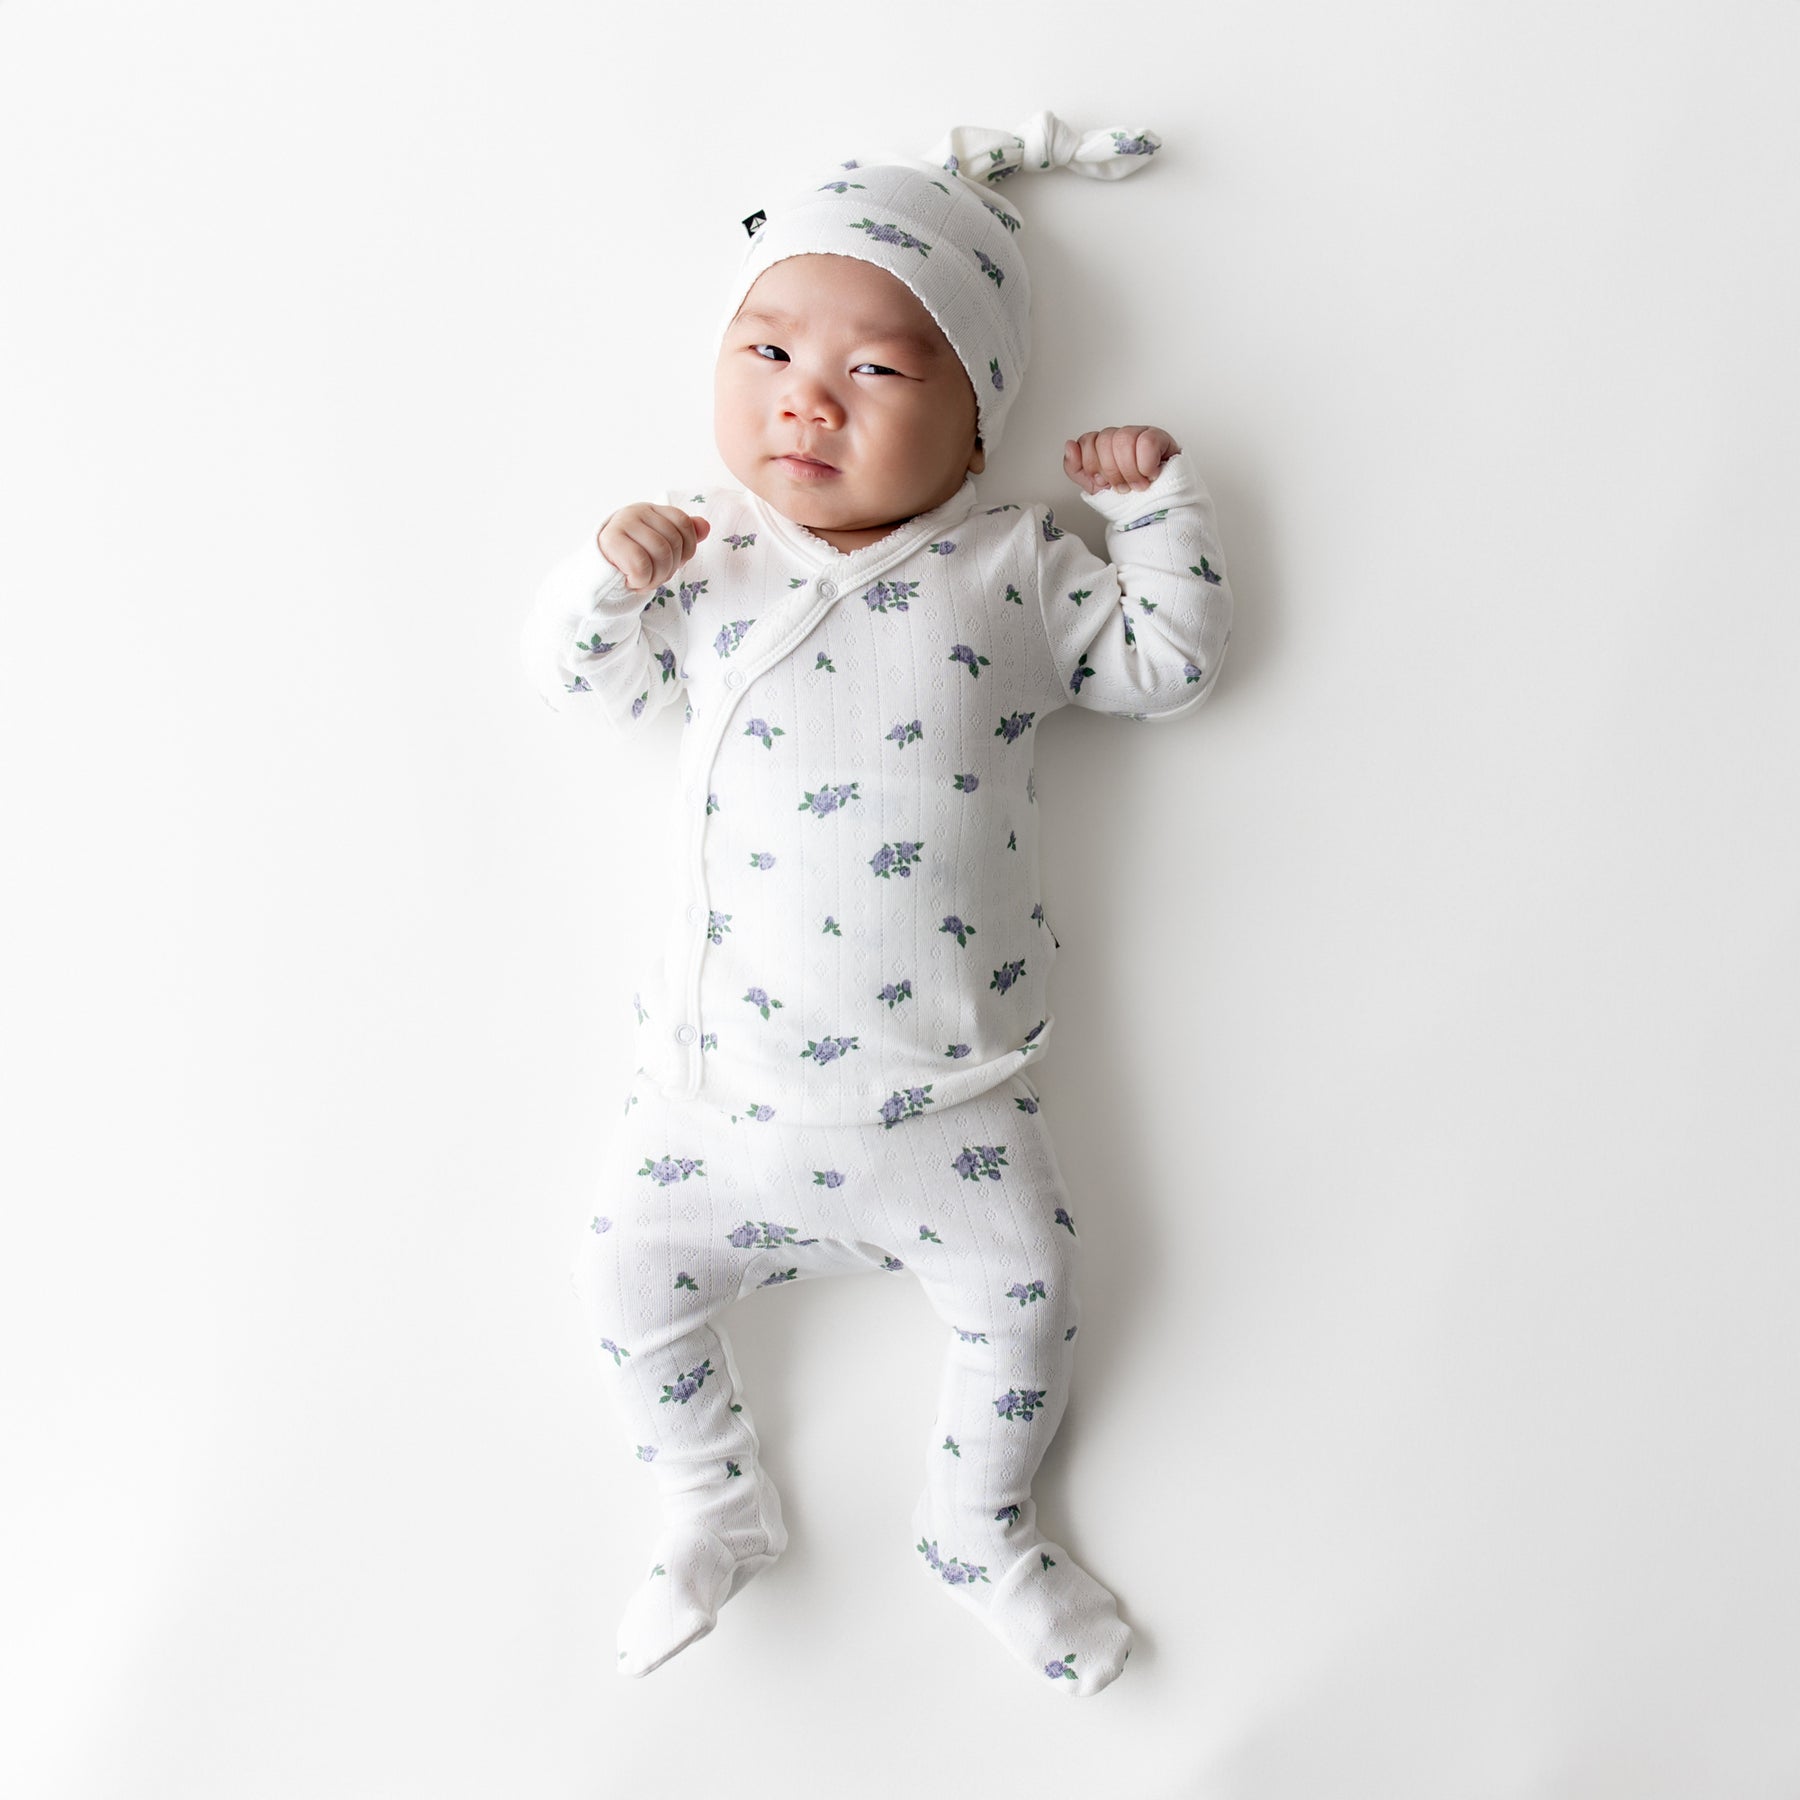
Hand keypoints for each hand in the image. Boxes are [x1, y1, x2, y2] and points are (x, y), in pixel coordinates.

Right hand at [597, 504, 710, 593]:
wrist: (598, 572)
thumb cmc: (634, 559)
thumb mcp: (662, 547)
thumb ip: (684, 536)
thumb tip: (705, 527)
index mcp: (653, 510)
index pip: (684, 523)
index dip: (688, 549)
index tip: (675, 563)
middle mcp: (638, 511)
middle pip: (674, 542)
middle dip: (670, 569)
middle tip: (655, 577)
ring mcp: (623, 523)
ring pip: (661, 553)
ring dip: (657, 577)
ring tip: (645, 581)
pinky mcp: (610, 540)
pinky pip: (641, 565)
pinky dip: (641, 581)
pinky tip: (632, 581)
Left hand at [1063, 427, 1181, 494]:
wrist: (1157, 512)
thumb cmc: (1129, 499)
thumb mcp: (1095, 488)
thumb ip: (1076, 468)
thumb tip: (1069, 446)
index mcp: (1104, 446)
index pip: (1088, 440)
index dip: (1093, 464)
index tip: (1103, 482)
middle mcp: (1121, 437)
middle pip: (1105, 440)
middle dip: (1112, 471)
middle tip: (1122, 487)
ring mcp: (1140, 435)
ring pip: (1124, 438)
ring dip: (1129, 470)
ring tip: (1138, 484)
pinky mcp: (1160, 438)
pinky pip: (1147, 441)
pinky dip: (1146, 464)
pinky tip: (1150, 474)